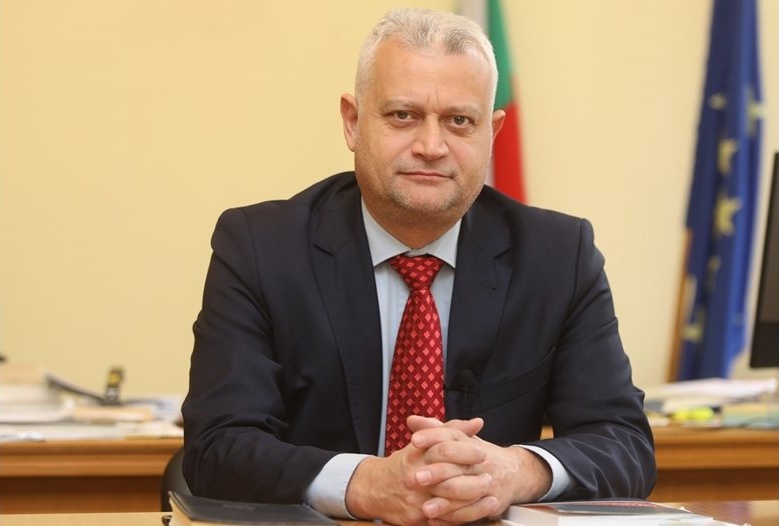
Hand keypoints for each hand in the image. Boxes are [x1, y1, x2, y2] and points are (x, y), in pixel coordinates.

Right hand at [344, 417, 483, 525]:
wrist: (375, 489)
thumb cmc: (404, 463)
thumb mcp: (423, 442)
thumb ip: (451, 430)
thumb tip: (477, 422)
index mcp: (418, 455)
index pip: (444, 450)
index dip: (466, 452)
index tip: (482, 452)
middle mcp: (416, 477)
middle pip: (448, 479)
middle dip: (473, 480)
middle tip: (489, 477)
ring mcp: (416, 500)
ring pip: (449, 504)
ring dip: (473, 502)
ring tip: (491, 497)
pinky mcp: (416, 518)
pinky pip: (443, 521)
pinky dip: (463, 517)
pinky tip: (477, 513)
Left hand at [409, 418, 552, 524]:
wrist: (514, 472)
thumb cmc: (478, 455)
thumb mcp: (460, 438)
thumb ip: (434, 429)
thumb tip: (411, 420)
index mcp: (469, 442)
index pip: (451, 435)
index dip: (432, 436)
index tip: (414, 441)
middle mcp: (479, 461)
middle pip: (457, 464)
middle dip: (435, 472)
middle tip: (415, 478)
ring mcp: (487, 482)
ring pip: (465, 492)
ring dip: (443, 502)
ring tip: (425, 507)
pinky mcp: (491, 502)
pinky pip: (472, 513)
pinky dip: (452, 518)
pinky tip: (435, 520)